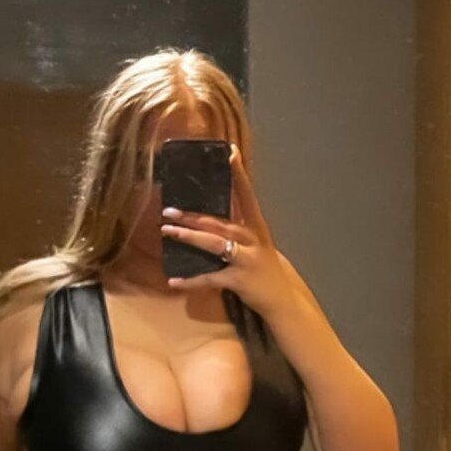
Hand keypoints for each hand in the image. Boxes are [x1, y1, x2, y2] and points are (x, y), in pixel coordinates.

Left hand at [159, 143, 284, 312]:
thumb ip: (236, 229)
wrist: (282, 298)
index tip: (230, 152)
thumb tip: (208, 215)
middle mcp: (252, 239)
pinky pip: (210, 279)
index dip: (238, 174)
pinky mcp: (239, 280)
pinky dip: (191, 281)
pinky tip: (173, 281)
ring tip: (167, 232)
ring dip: (189, 237)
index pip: (246, 195)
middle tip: (168, 210)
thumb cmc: (264, 268)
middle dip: (192, 216)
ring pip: (214, 244)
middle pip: (219, 222)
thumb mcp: (256, 243)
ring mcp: (246, 260)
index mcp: (257, 227)